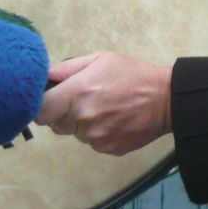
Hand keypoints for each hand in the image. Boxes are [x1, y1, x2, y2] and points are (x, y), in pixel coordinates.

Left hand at [35, 52, 172, 156]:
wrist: (166, 99)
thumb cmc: (133, 74)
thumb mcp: (101, 59)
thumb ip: (68, 68)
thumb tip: (44, 75)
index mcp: (78, 92)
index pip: (40, 111)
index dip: (42, 106)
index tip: (51, 100)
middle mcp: (83, 118)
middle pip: (55, 125)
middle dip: (63, 114)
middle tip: (83, 100)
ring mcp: (95, 137)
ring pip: (74, 134)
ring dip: (82, 124)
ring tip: (104, 108)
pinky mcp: (107, 149)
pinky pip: (92, 143)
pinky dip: (98, 134)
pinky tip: (114, 120)